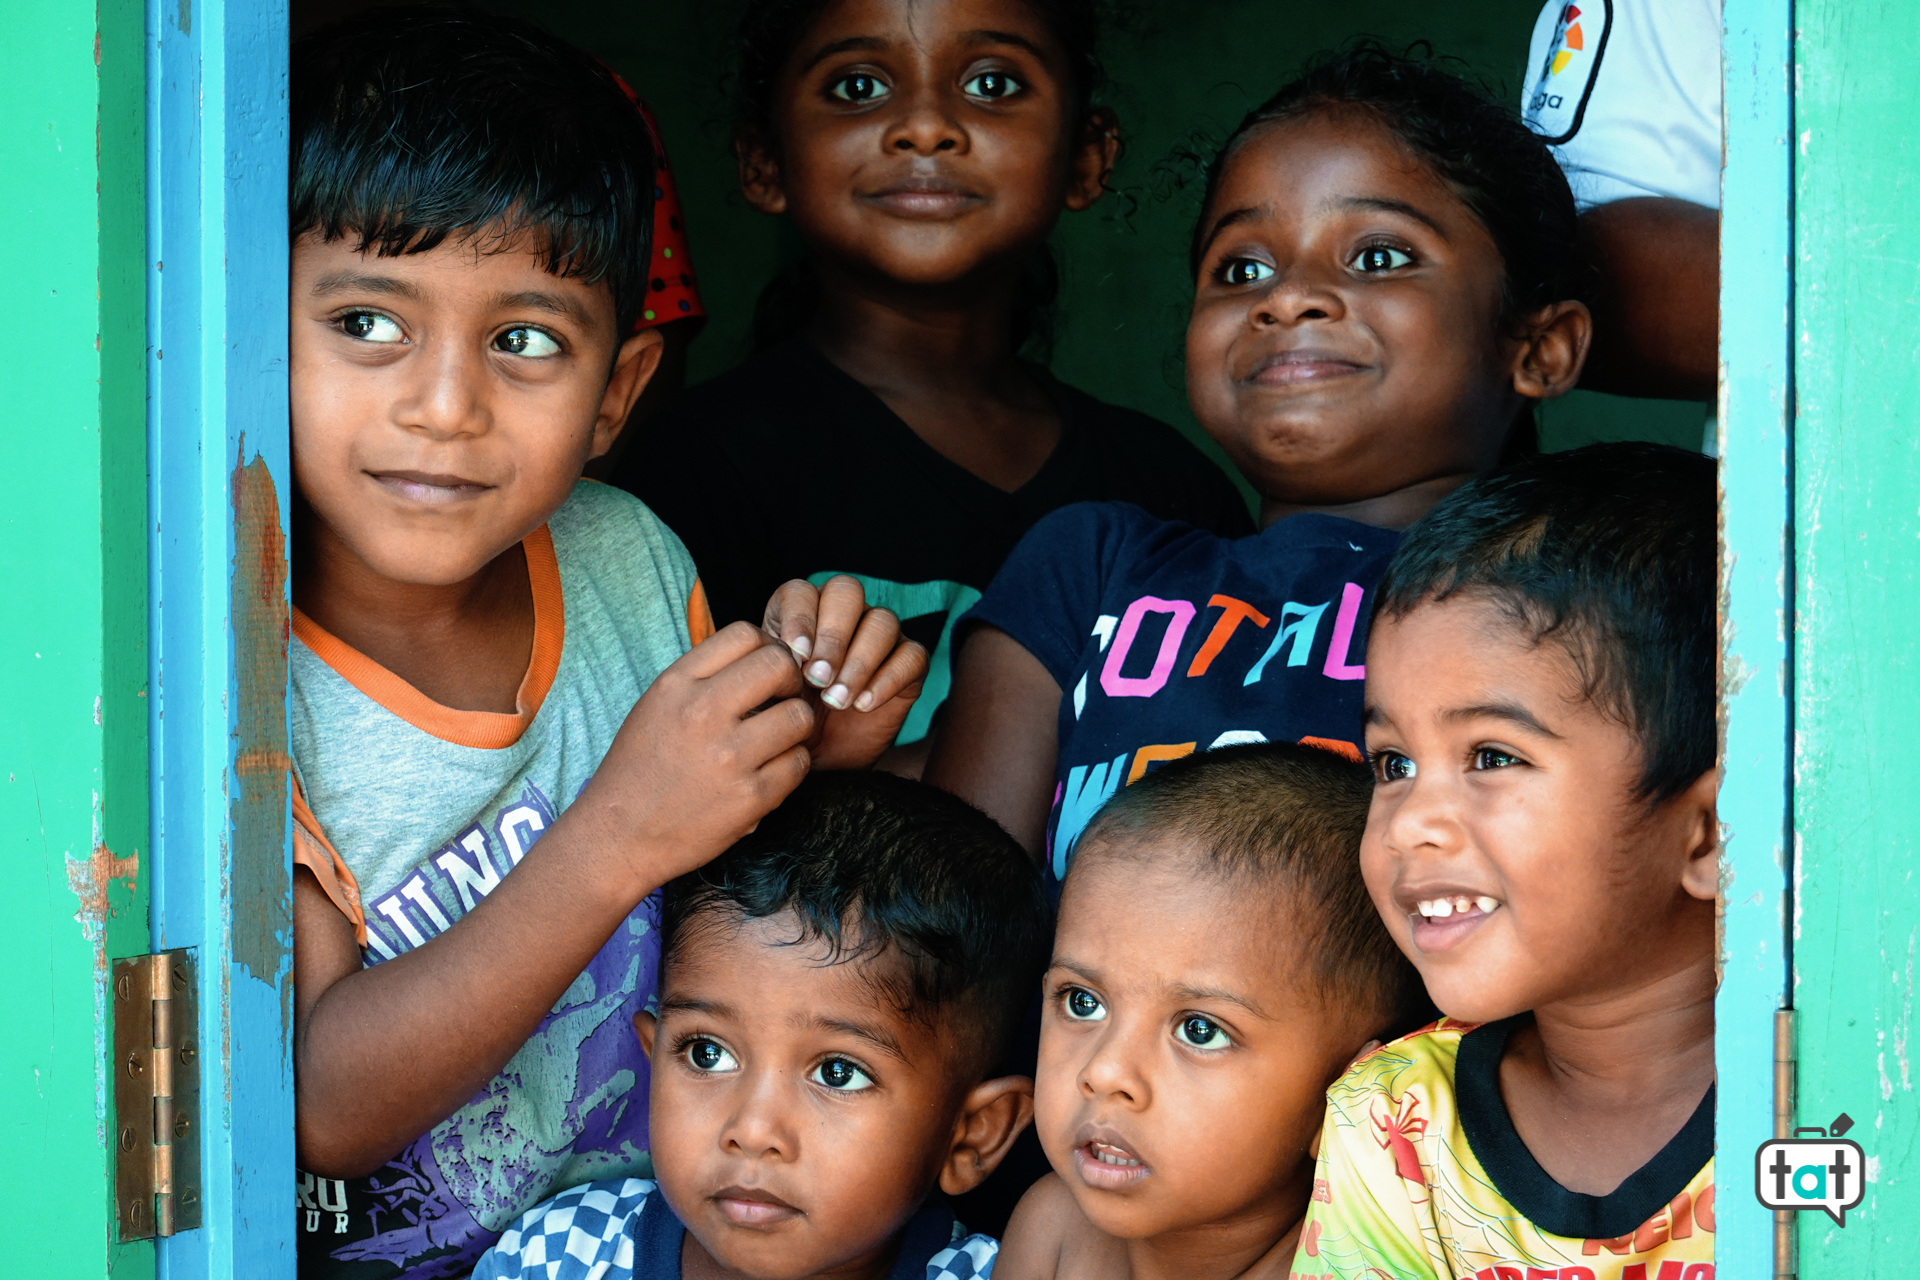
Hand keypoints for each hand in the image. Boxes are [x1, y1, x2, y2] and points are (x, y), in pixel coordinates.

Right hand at [571, 622, 814, 891]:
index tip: (766, 672)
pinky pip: (799, 763)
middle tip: (782, 702)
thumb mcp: (657, 706)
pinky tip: (770, 772)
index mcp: (676, 684)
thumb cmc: (640, 770)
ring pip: (800, 716)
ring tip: (777, 741)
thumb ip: (704, 678)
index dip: (767, 647)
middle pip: (780, 665)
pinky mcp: (750, 797)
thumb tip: (764, 655)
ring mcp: (729, 756)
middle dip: (791, 681)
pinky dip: (792, 766)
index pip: (745, 633)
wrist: (618, 836)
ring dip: (796, 728)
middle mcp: (702, 713)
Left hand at [764, 576, 928, 769]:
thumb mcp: (765, 694)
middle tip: (817, 679)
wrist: (817, 757)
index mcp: (801, 612)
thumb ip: (768, 668)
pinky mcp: (908, 663)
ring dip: (858, 661)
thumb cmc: (786, 719)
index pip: (802, 591)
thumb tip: (781, 652)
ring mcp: (878, 636)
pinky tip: (863, 705)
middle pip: (847, 591)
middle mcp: (842, 614)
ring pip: (882, 621)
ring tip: (837, 700)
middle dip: (832, 636)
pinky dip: (888, 679)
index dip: (800, 618)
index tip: (795, 657)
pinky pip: (911, 655)